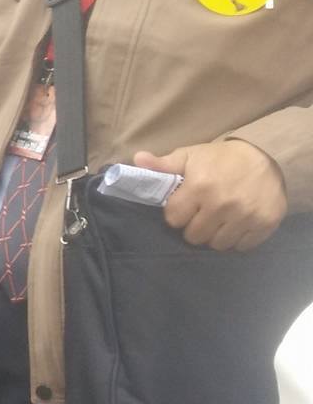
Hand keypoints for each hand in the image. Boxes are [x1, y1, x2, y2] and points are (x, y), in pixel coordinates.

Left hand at [135, 139, 286, 251]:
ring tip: (218, 221)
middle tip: (201, 215)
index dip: (176, 214)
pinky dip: (237, 240)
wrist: (266, 156)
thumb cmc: (220, 159)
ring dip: (215, 236)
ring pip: (218, 245)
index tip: (184, 207)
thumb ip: (163, 164)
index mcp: (199, 187)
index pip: (174, 219)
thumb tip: (137, 159)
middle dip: (194, 227)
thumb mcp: (189, 156)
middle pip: (194, 237)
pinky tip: (236, 225)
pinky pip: (242, 246)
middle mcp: (222, 204)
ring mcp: (245, 216)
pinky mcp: (265, 224)